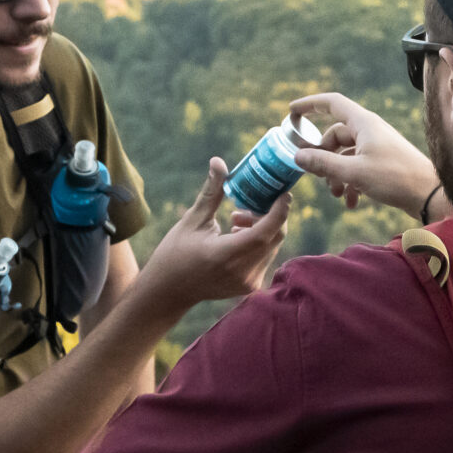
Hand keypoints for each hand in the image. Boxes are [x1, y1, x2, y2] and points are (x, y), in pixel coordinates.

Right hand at [138, 157, 289, 313]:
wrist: (169, 291)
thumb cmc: (175, 253)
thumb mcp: (192, 220)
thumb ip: (212, 192)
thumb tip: (218, 161)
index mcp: (226, 254)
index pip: (266, 230)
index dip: (280, 209)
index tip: (283, 191)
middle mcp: (241, 272)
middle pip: (275, 236)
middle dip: (269, 215)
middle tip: (250, 202)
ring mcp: (248, 282)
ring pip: (272, 246)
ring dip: (262, 228)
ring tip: (236, 220)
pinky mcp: (250, 286)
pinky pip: (265, 256)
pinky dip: (258, 242)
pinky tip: (236, 235)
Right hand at [288, 92, 438, 216]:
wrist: (430, 194)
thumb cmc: (395, 178)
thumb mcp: (353, 172)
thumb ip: (323, 163)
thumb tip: (298, 156)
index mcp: (364, 123)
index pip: (332, 103)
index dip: (310, 104)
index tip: (291, 111)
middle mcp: (370, 130)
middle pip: (335, 135)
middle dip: (323, 156)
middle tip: (315, 174)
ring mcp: (377, 146)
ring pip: (345, 154)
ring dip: (336, 174)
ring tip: (336, 194)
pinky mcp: (383, 162)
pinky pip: (358, 166)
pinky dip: (350, 182)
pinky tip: (352, 202)